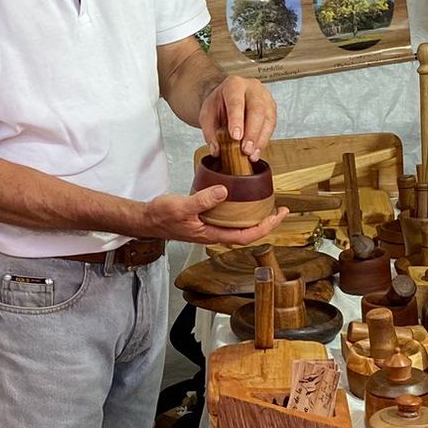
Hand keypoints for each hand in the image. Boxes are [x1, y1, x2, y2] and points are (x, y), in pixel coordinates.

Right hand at [142, 186, 288, 245]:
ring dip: (255, 217)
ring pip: (239, 225)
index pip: (247, 236)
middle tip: (280, 209)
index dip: (266, 227)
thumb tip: (225, 191)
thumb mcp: (182, 207)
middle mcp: (215, 232)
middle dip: (266, 222)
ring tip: (267, 205)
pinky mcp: (205, 219)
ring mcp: (210, 226)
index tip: (278, 215)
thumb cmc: (161, 217)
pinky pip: (229, 217)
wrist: (146, 219)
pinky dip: (240, 209)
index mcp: (212, 234)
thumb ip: (203, 201)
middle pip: (248, 232)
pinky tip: (241, 198)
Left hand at [200, 75, 277, 162]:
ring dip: (260, 139)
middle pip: (257, 109)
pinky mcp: (272, 108)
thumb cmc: (219, 104)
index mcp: (234, 85)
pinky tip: (257, 151)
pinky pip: (272, 125)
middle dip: (252, 132)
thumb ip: (210, 132)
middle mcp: (253, 87)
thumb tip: (217, 150)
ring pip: (268, 118)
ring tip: (251, 154)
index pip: (236, 102)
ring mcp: (265, 97)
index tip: (236, 136)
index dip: (237, 120)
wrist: (227, 98)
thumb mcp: (207, 115)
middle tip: (245, 150)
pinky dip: (264, 140)